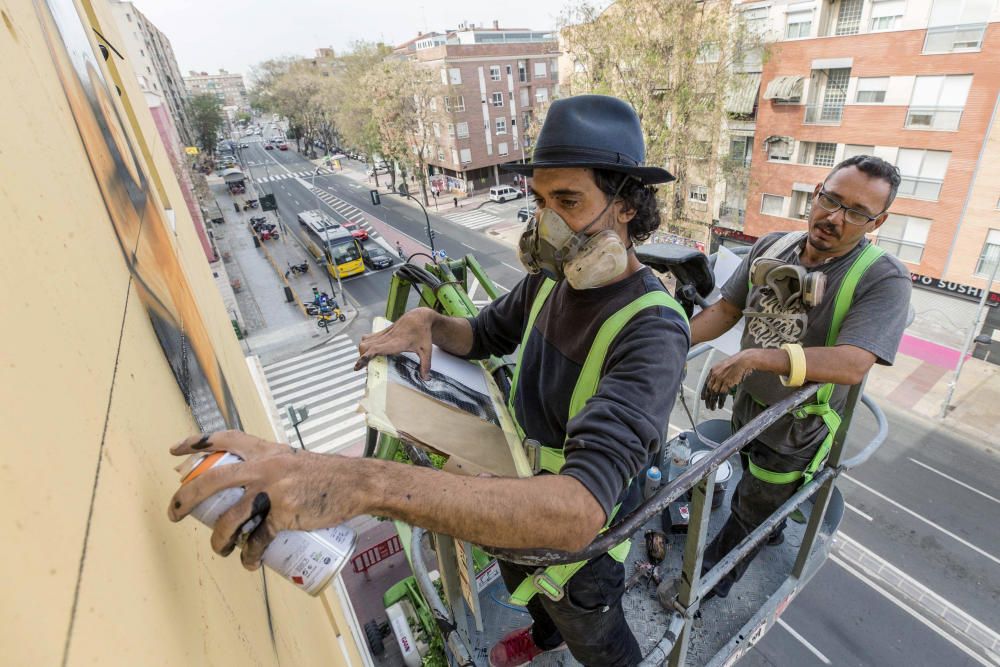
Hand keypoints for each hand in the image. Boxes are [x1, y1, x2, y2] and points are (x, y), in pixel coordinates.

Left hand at [167, 431, 360, 569]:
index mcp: (266, 450)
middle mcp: (265, 467)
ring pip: (230, 518)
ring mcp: (274, 491)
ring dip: (219, 540)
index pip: (224, 439)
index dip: (196, 442)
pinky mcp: (285, 514)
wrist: (357, 484)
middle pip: (213, 480)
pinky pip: (258, 540)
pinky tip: (249, 562)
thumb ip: (272, 468)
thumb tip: (250, 489)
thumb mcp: (294, 461)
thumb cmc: (327, 475)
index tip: (174, 450)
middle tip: (174, 513)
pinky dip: (250, 556)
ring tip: (220, 549)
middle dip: (185, 498)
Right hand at [354, 307, 435, 378]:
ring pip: (364, 341)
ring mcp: (383, 334)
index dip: (365, 357)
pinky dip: (365, 345)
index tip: (358, 366)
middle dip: (361, 358)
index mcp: (395, 343)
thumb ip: (426, 365)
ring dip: (362, 352)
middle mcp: (386, 338)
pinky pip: (368, 338)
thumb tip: (426, 379)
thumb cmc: (422, 333)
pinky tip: (369, 352)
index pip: (376, 349)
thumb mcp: (426, 350)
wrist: (419, 316)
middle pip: (365, 347)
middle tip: (365, 369)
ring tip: (366, 361)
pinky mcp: (382, 332)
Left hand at [702, 350, 757, 409]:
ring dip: (712, 402)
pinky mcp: (727, 383)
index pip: (705, 383)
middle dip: (707, 399)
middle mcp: (715, 375)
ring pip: (714, 393)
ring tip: (713, 407)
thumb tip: (716, 383)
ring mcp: (720, 379)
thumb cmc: (736, 363)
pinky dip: (720, 401)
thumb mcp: (723, 367)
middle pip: (708, 389)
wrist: (742, 361)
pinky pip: (721, 395)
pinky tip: (720, 405)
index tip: (703, 398)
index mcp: (713, 370)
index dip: (704, 392)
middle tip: (708, 405)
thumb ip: (718, 374)